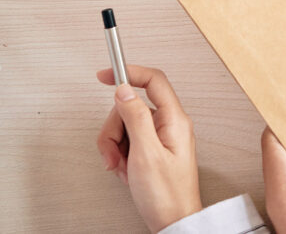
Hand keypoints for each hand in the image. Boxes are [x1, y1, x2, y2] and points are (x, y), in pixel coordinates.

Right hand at [97, 65, 201, 232]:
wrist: (174, 222)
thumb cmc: (166, 194)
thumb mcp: (145, 154)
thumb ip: (135, 118)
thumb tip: (124, 90)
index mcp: (174, 118)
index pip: (153, 80)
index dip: (129, 72)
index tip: (105, 75)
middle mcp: (170, 122)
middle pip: (132, 106)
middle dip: (114, 128)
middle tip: (113, 153)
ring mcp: (161, 136)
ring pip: (127, 124)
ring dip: (116, 145)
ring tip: (121, 166)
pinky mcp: (154, 148)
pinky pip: (129, 140)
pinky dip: (121, 154)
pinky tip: (126, 170)